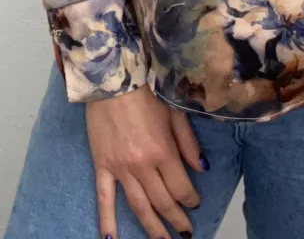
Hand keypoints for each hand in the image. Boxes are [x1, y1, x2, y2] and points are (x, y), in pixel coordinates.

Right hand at [85, 83, 202, 238]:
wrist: (113, 80)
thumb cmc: (147, 93)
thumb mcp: (175, 112)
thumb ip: (189, 143)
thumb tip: (202, 168)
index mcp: (163, 151)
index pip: (180, 187)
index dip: (190, 200)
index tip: (195, 204)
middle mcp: (142, 165)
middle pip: (162, 202)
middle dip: (175, 220)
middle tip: (184, 233)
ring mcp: (120, 168)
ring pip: (138, 206)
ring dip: (151, 227)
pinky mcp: (101, 165)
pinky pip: (104, 197)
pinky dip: (107, 220)